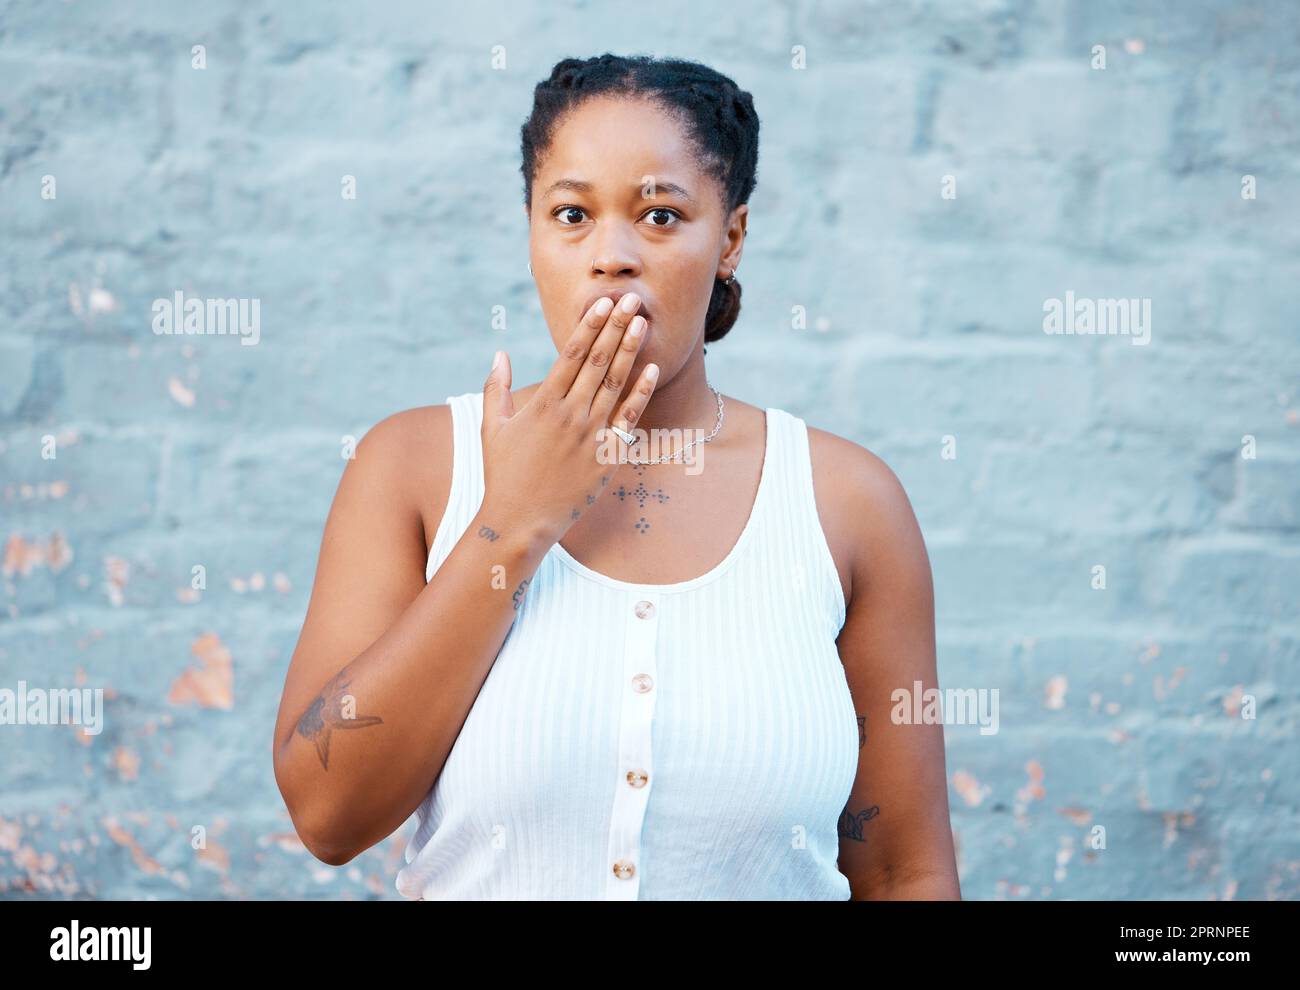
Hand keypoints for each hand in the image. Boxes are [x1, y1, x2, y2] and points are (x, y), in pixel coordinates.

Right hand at [479, 292, 658, 549]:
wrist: (520, 520)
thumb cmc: (502, 474)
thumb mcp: (491, 428)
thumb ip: (495, 388)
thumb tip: (499, 354)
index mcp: (543, 404)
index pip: (570, 355)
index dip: (589, 327)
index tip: (602, 304)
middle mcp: (569, 415)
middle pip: (598, 361)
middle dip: (615, 327)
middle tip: (631, 299)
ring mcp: (590, 435)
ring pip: (615, 384)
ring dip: (631, 351)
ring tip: (643, 322)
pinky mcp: (606, 457)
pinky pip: (628, 420)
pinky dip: (641, 394)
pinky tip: (652, 370)